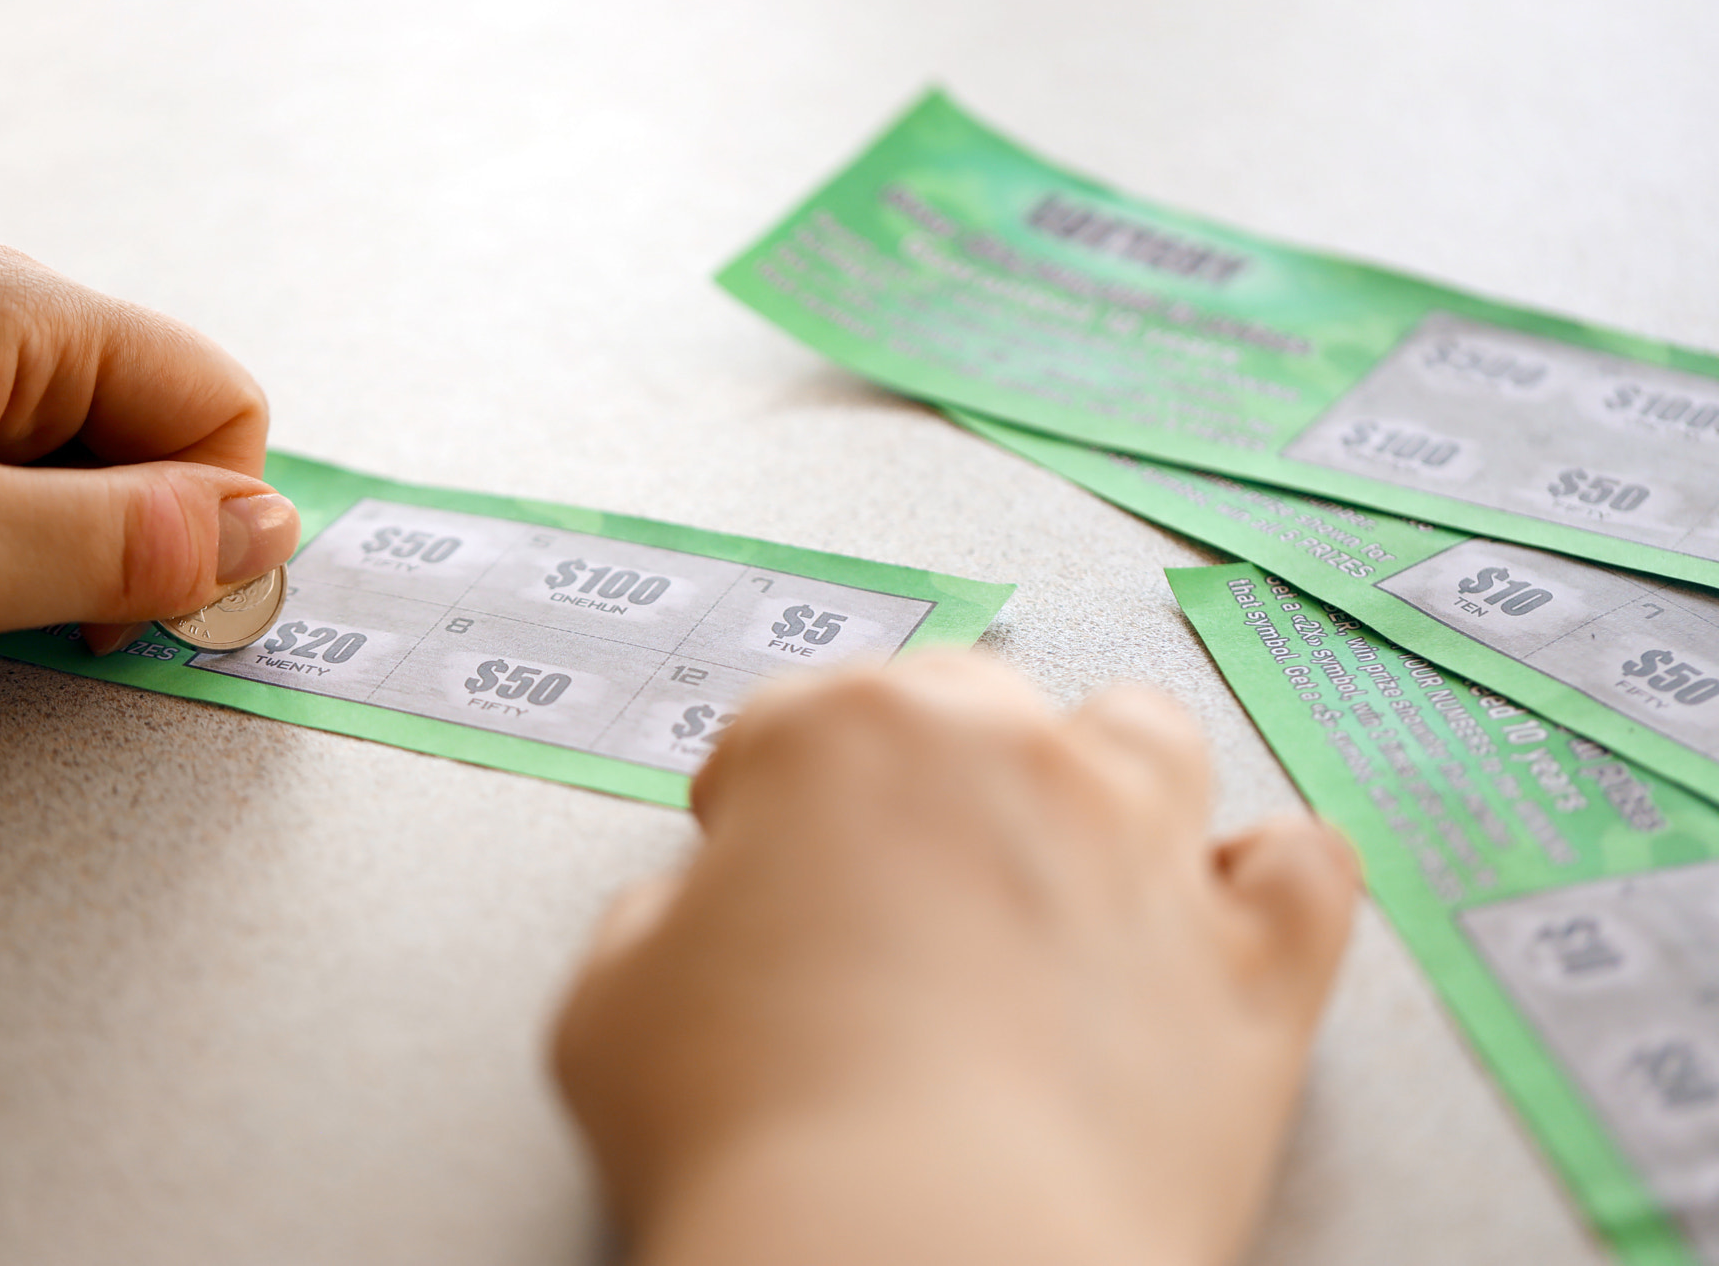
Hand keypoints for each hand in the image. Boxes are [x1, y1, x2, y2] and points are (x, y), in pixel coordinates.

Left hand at [0, 233, 298, 677]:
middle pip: (146, 420)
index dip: (215, 518)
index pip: (217, 400)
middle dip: (124, 533)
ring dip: (44, 536)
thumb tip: (269, 534)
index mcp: (14, 306)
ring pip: (63, 445)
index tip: (161, 613)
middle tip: (40, 615)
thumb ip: (128, 546)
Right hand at [554, 650, 1359, 1265]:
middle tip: (887, 866)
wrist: (913, 1261)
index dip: (760, 799)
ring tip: (1060, 850)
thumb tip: (685, 923)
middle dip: (922, 768)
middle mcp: (1007, 759)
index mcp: (842, 739)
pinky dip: (1264, 877)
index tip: (753, 850)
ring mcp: (1144, 850)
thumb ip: (651, 929)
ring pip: (1143, 737)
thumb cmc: (759, 1138)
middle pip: (969, 701)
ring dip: (1099, 776)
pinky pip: (1301, 866)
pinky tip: (1216, 905)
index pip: (790, 723)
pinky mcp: (1254, 963)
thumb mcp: (610, 1009)